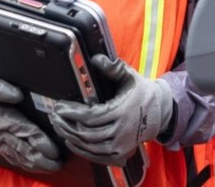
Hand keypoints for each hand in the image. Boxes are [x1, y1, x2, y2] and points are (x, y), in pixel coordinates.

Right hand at [0, 74, 61, 172]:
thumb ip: (1, 89)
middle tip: (58, 165)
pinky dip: (22, 163)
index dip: (42, 144)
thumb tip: (17, 95)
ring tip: (50, 168)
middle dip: (44, 160)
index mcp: (4, 119)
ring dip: (35, 164)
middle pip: (26, 150)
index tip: (55, 151)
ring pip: (19, 157)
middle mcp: (1, 133)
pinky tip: (30, 166)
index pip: (28, 133)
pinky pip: (9, 157)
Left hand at [49, 54, 173, 165]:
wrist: (160, 112)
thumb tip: (95, 59)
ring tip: (59, 127)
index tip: (59, 107)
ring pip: (89, 146)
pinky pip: (96, 156)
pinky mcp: (120, 154)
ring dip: (71, 137)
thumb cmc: (141, 92)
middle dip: (66, 125)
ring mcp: (121, 145)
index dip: (72, 113)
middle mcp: (122, 131)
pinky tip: (71, 141)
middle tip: (54, 117)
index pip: (91, 116)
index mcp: (123, 111)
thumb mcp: (130, 76)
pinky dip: (81, 150)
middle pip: (87, 133)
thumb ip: (113, 68)